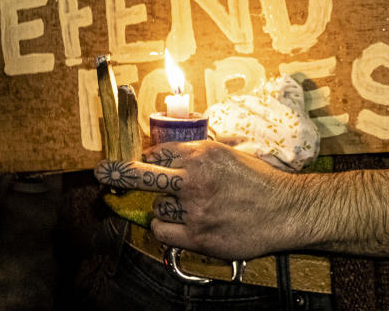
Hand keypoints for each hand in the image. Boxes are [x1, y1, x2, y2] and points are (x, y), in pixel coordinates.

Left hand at [94, 140, 302, 259]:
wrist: (286, 210)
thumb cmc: (260, 181)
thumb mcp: (230, 153)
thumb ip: (198, 154)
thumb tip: (164, 153)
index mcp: (203, 154)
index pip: (158, 152)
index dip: (143, 157)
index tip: (132, 161)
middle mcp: (195, 180)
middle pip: (142, 176)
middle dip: (117, 173)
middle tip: (102, 173)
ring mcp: (195, 210)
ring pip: (156, 207)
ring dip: (163, 207)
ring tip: (185, 207)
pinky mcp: (198, 236)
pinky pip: (163, 231)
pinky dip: (164, 228)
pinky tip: (178, 224)